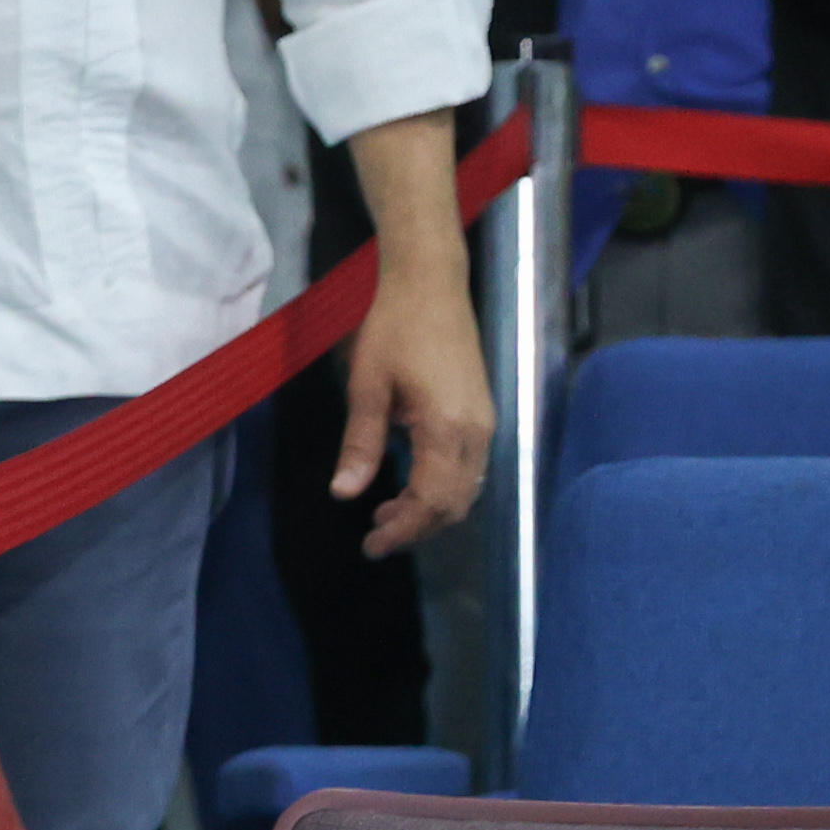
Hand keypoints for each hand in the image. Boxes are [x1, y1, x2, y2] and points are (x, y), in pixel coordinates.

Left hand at [337, 250, 496, 557]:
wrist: (430, 284)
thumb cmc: (393, 328)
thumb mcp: (366, 387)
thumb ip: (361, 444)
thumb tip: (344, 493)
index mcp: (448, 429)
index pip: (432, 501)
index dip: (403, 530)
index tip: (371, 545)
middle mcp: (477, 433)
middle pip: (455, 503)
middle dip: (417, 527)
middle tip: (375, 536)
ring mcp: (485, 424)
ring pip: (466, 489)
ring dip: (430, 509)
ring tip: (386, 513)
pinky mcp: (482, 414)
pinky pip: (469, 468)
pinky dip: (442, 487)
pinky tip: (409, 482)